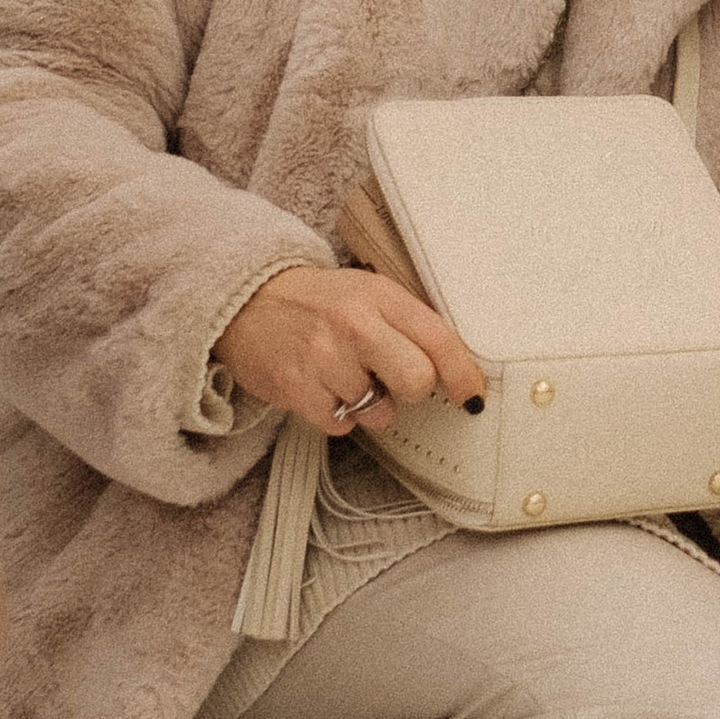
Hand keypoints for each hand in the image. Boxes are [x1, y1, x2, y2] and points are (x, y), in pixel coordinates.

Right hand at [217, 265, 485, 437]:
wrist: (247, 300)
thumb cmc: (316, 301)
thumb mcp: (366, 292)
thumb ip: (405, 322)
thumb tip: (454, 365)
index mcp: (378, 294)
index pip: (438, 338)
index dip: (463, 373)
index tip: (471, 395)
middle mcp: (353, 322)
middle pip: (417, 380)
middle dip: (411, 390)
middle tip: (391, 379)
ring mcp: (322, 356)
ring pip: (378, 411)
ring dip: (369, 405)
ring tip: (345, 377)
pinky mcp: (295, 387)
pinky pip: (340, 426)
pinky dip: (337, 416)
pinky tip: (322, 389)